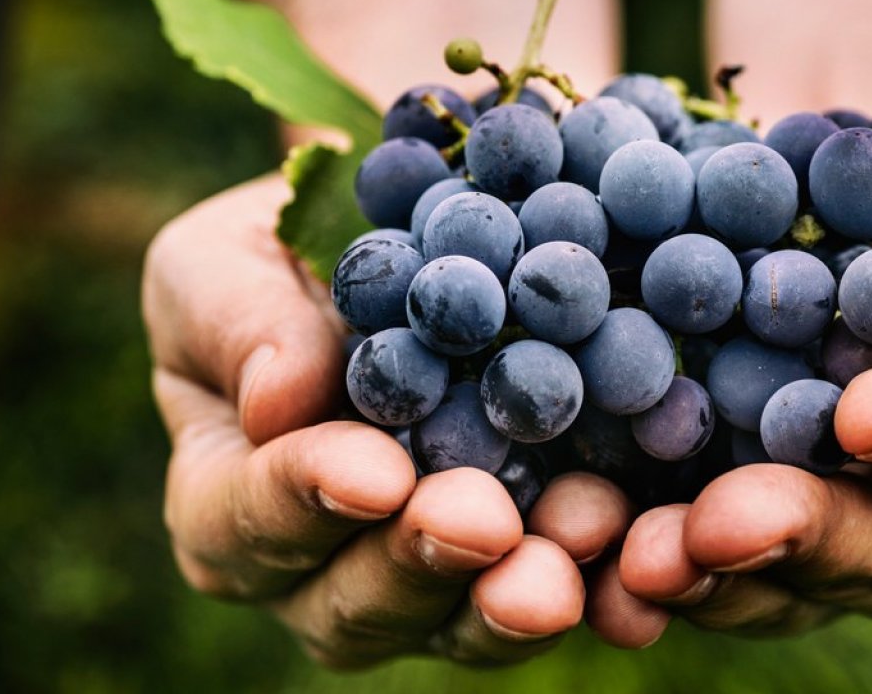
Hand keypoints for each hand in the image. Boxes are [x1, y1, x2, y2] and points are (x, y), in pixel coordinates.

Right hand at [142, 176, 591, 667]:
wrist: (403, 249)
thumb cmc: (288, 256)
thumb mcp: (229, 259)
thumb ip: (237, 323)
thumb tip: (278, 402)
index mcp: (229, 501)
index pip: (243, 523)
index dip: (304, 502)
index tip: (376, 471)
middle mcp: (323, 567)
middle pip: (356, 604)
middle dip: (424, 563)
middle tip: (486, 522)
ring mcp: (429, 581)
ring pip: (461, 621)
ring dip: (520, 591)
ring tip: (582, 532)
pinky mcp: (524, 564)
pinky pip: (563, 594)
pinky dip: (604, 581)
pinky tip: (642, 554)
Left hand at [581, 149, 871, 645]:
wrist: (834, 191)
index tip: (869, 408)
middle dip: (798, 535)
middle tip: (721, 523)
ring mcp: (813, 539)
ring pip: (769, 583)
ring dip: (696, 574)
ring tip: (632, 556)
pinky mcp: (716, 528)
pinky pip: (681, 563)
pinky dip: (628, 560)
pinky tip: (577, 547)